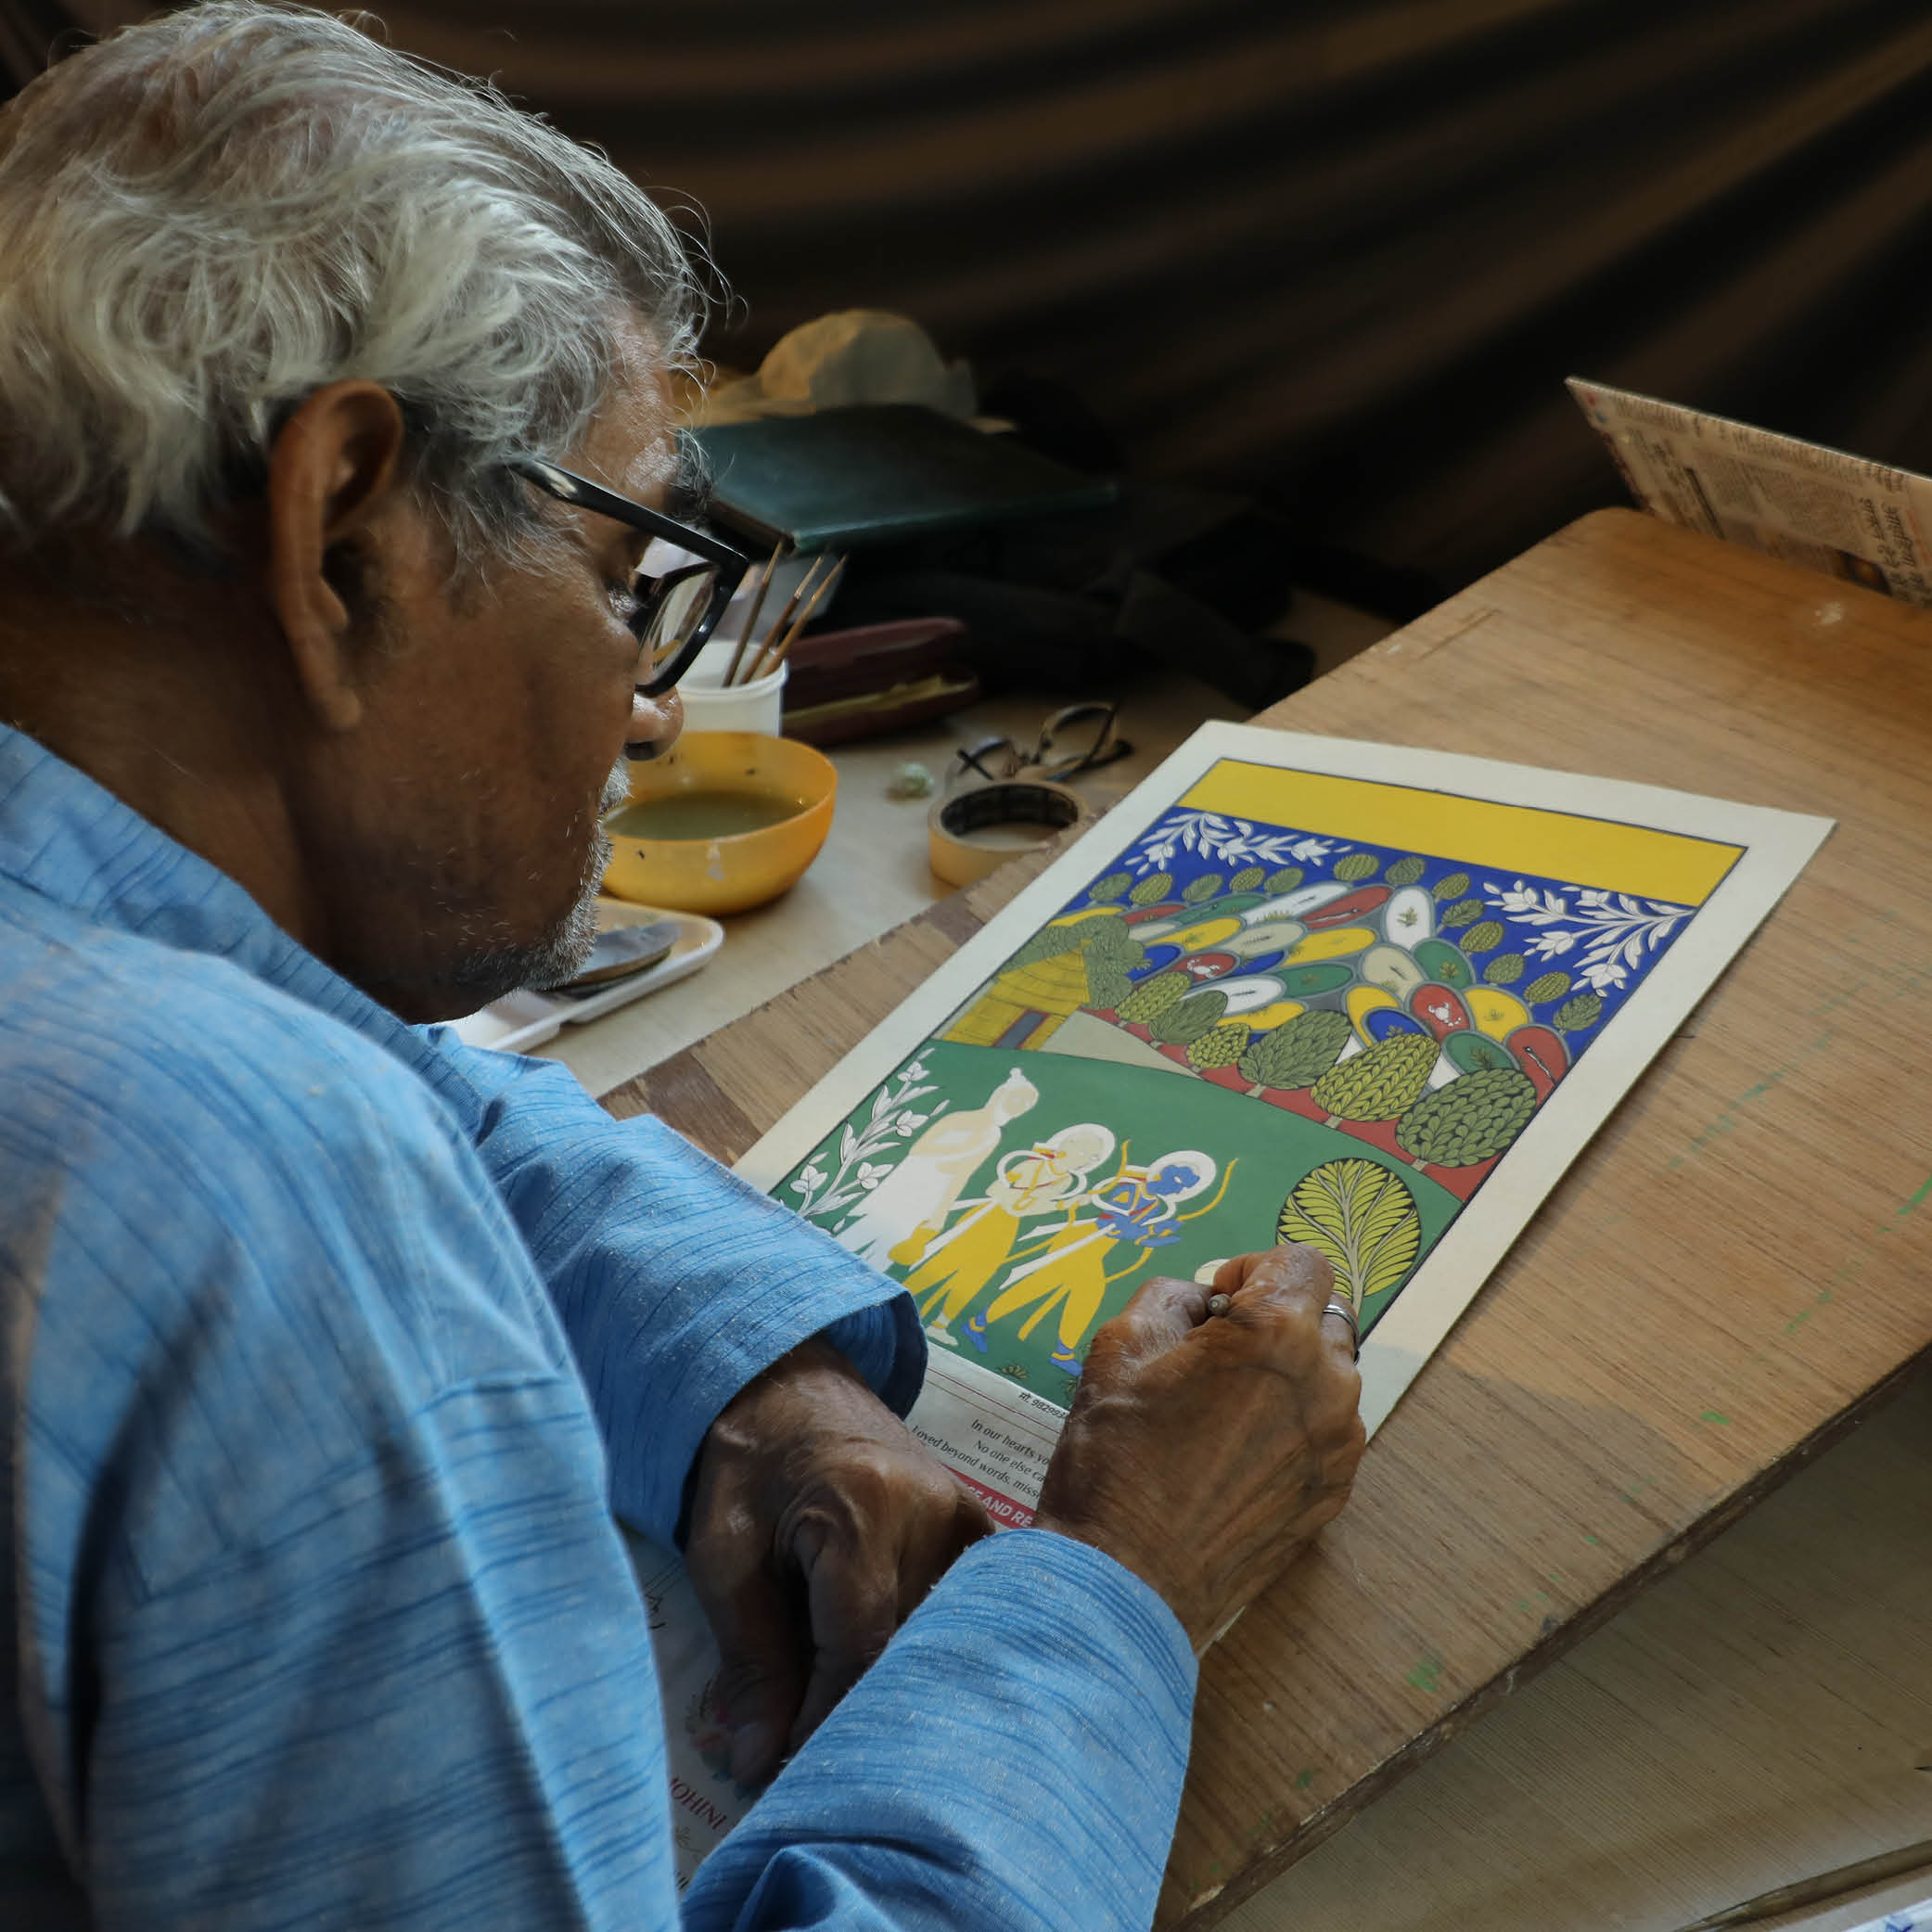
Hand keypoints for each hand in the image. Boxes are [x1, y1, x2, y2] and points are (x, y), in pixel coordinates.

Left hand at [684, 1338, 991, 1783]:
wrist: (790, 1386)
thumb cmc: (747, 1469)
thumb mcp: (724, 1559)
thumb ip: (750, 1658)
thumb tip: (760, 1764)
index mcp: (864, 1507)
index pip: (860, 1651)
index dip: (824, 1725)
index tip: (787, 1778)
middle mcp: (935, 1512)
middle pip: (908, 1653)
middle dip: (860, 1719)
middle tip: (815, 1771)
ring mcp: (968, 1519)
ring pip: (940, 1642)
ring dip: (894, 1690)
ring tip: (846, 1732)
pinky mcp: (979, 1530)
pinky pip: (958, 1615)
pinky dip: (921, 1655)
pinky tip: (891, 1686)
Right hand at [1033, 1245, 1364, 1650]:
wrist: (1127, 1579)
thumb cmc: (1115, 1457)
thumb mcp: (1119, 1346)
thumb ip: (1172, 1298)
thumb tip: (1205, 1304)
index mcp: (1277, 1334)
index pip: (1303, 1262)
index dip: (1255, 1269)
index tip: (1219, 1301)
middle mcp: (1327, 1384)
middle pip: (1324, 1318)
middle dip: (1278, 1321)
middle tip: (1218, 1354)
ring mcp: (1338, 1445)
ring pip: (1329, 1380)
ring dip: (1289, 1376)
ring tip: (1224, 1411)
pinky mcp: (1334, 1494)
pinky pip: (1325, 1435)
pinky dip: (1292, 1428)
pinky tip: (1234, 1457)